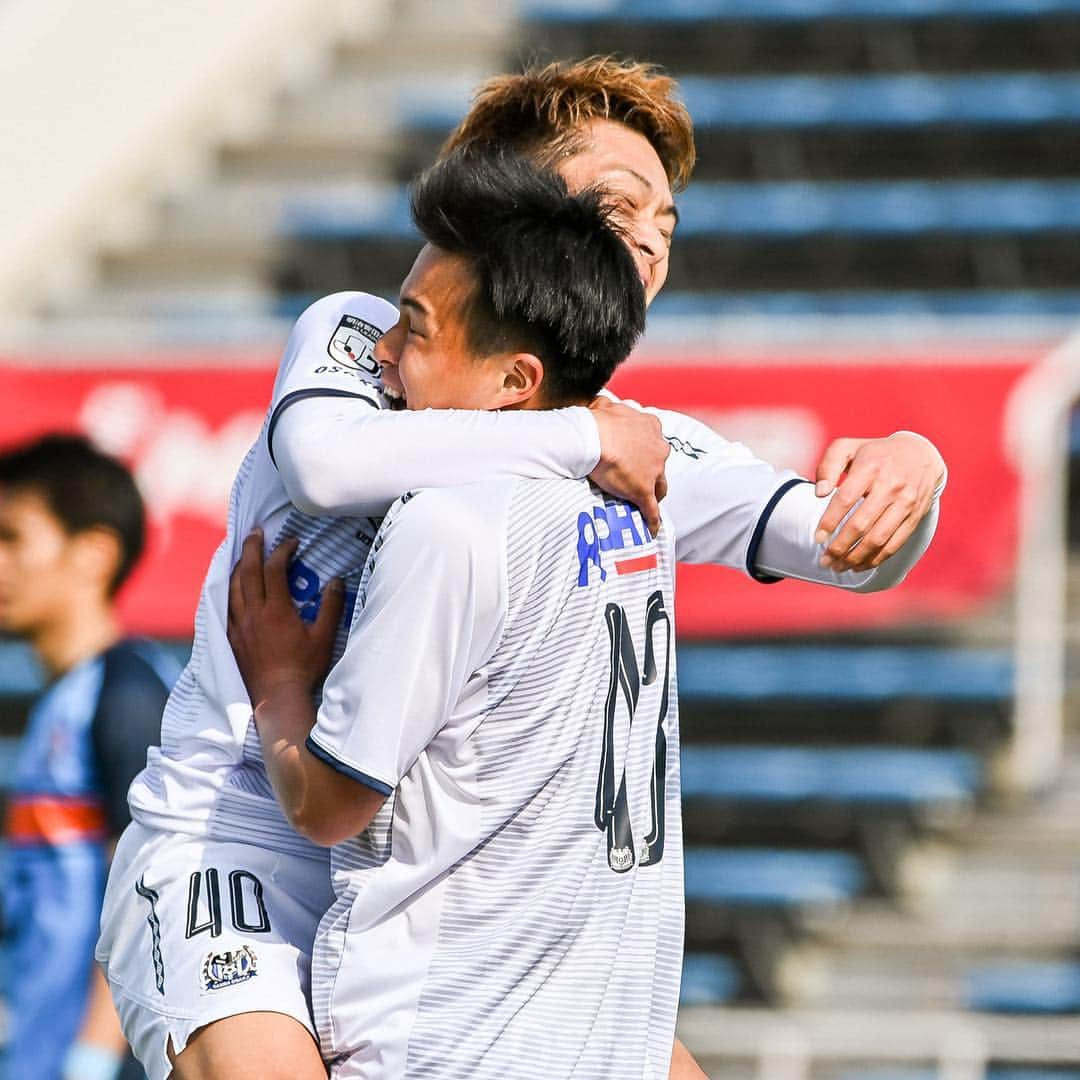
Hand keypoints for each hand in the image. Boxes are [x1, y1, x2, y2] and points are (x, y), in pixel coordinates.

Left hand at [227, 531, 344, 704]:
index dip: (283, 551)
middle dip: (253, 548)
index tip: (292, 543)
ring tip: (244, 554)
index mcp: (277, 610)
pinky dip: (227, 590)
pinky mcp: (231, 638)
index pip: (275, 569)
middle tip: (256, 532)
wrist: (277, 698)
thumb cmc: (304, 668)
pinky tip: (230, 587)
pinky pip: (224, 607)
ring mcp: (239, 625)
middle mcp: (254, 613)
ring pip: (233, 587)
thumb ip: (330, 607)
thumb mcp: (324, 637)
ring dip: (238, 566)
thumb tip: (336, 581)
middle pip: (248, 571)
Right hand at [588, 397, 669, 535]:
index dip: (646, 450)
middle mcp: (658, 448)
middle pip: (660, 464)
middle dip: (653, 471)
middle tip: (640, 478)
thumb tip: (599, 404)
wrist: (596, 436)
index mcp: (650, 426)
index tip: (638, 455)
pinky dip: (653, 519)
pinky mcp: (644, 491)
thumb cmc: (598, 420)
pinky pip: (652, 509)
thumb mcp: (604, 406)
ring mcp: (653, 471)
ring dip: (655, 494)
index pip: (653, 441)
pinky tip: (652, 528)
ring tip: (646, 503)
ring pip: (660, 486)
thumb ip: (607, 407)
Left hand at [813, 432, 944, 571]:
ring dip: (856, 557)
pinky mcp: (915, 516)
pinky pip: (895, 543)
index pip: (845, 499)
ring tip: (838, 567)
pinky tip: (859, 565)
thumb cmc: (874, 453)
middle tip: (824, 560)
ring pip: (879, 538)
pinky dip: (876, 559)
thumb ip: (828, 466)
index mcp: (870, 467)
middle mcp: (891, 485)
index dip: (829, 521)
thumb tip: (819, 493)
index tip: (817, 539)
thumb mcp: (848, 448)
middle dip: (840, 547)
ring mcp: (906, 502)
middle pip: (861, 524)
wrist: (920, 454)